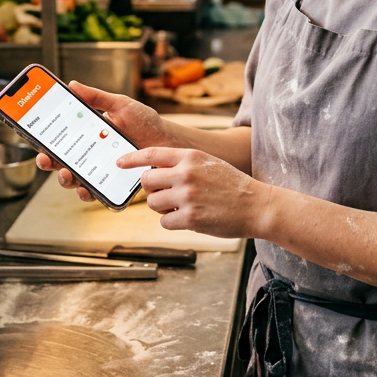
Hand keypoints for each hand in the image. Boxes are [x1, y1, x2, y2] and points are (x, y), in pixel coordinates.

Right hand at [34, 81, 171, 201]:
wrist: (168, 140)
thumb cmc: (145, 122)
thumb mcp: (121, 105)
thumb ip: (97, 97)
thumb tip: (72, 85)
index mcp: (88, 137)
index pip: (60, 142)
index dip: (45, 143)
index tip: (36, 141)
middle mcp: (91, 157)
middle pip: (61, 164)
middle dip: (49, 164)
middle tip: (46, 159)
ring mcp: (102, 173)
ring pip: (76, 182)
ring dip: (66, 180)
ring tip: (67, 174)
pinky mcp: (115, 187)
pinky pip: (98, 194)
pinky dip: (90, 194)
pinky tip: (87, 189)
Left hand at [117, 147, 266, 238]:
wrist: (257, 206)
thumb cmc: (232, 185)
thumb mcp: (208, 164)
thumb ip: (183, 165)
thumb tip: (155, 172)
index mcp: (191, 157)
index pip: (152, 154)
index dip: (132, 158)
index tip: (119, 163)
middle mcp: (186, 174)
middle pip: (147, 181)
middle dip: (151, 189)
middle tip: (164, 194)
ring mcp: (187, 197)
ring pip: (153, 203)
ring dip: (163, 207)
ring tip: (182, 207)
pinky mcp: (190, 218)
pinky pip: (165, 222)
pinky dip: (173, 222)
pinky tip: (190, 219)